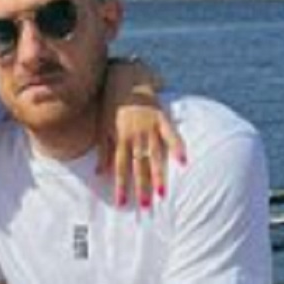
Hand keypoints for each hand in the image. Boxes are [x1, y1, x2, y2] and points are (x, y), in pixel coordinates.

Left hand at [98, 59, 186, 207]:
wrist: (125, 78)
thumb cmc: (111, 106)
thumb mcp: (103, 128)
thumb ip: (104, 151)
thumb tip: (100, 174)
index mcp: (120, 139)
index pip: (120, 168)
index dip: (121, 186)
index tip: (122, 203)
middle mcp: (135, 135)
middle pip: (139, 166)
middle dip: (142, 187)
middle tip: (145, 206)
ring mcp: (150, 127)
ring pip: (155, 155)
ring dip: (159, 175)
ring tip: (162, 194)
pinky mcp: (162, 117)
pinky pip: (171, 134)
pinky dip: (178, 147)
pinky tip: (184, 162)